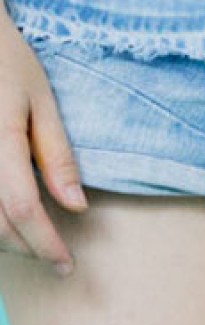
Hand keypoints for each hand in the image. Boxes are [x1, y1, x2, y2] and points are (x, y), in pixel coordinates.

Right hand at [0, 12, 85, 272]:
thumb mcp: (40, 100)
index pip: (22, 208)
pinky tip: (7, 219)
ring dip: (4, 240)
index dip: (45, 244)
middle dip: (27, 248)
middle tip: (53, 255)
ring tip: (31, 240)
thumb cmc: (5, 59)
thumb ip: (57, 155)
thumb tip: (77, 208)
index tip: (66, 265)